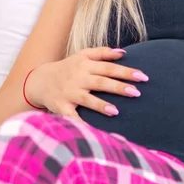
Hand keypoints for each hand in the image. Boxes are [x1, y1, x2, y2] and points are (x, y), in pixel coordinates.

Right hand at [25, 47, 147, 118]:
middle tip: (136, 92)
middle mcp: (78, 78)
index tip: (143, 77)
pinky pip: (71, 117)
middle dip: (119, 87)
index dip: (126, 72)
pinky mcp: (61, 107)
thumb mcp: (82, 55)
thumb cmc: (68, 68)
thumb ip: (102, 53)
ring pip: (86, 99)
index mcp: (85, 65)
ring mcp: (69, 93)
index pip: (109, 68)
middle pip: (101, 82)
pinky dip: (80, 124)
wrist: (40, 81)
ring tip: (116, 111)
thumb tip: (123, 53)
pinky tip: (92, 131)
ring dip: (100, 105)